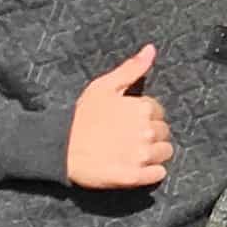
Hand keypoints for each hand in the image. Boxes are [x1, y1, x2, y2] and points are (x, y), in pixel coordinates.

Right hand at [67, 47, 173, 188]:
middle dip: (151, 134)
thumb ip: (131, 69)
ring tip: (133, 152)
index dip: (146, 116)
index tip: (130, 122)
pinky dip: (151, 172)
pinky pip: (158, 174)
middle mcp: (147, 131)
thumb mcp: (104, 86)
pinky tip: (137, 167)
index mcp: (142, 108)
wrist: (61, 148)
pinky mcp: (135, 176)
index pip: (159, 112)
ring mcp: (142, 155)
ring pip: (165, 153)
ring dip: (154, 153)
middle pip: (164, 133)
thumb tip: (151, 49)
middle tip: (130, 137)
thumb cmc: (81, 116)